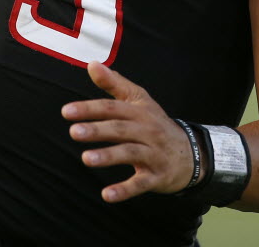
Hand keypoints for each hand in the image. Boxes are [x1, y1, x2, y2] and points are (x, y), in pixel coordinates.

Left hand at [61, 62, 193, 202]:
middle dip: (97, 130)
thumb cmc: (156, 124)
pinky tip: (107, 195)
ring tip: (86, 159)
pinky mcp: (157, 176)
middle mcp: (147, 130)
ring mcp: (154, 154)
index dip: (89, 108)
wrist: (192, 153)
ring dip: (108, 156)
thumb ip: (114, 83)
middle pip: (120, 128)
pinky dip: (125, 190)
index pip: (112, 107)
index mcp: (140, 111)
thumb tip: (91, 64)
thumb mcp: (139, 101)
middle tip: (74, 132)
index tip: (66, 111)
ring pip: (130, 153)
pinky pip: (140, 183)